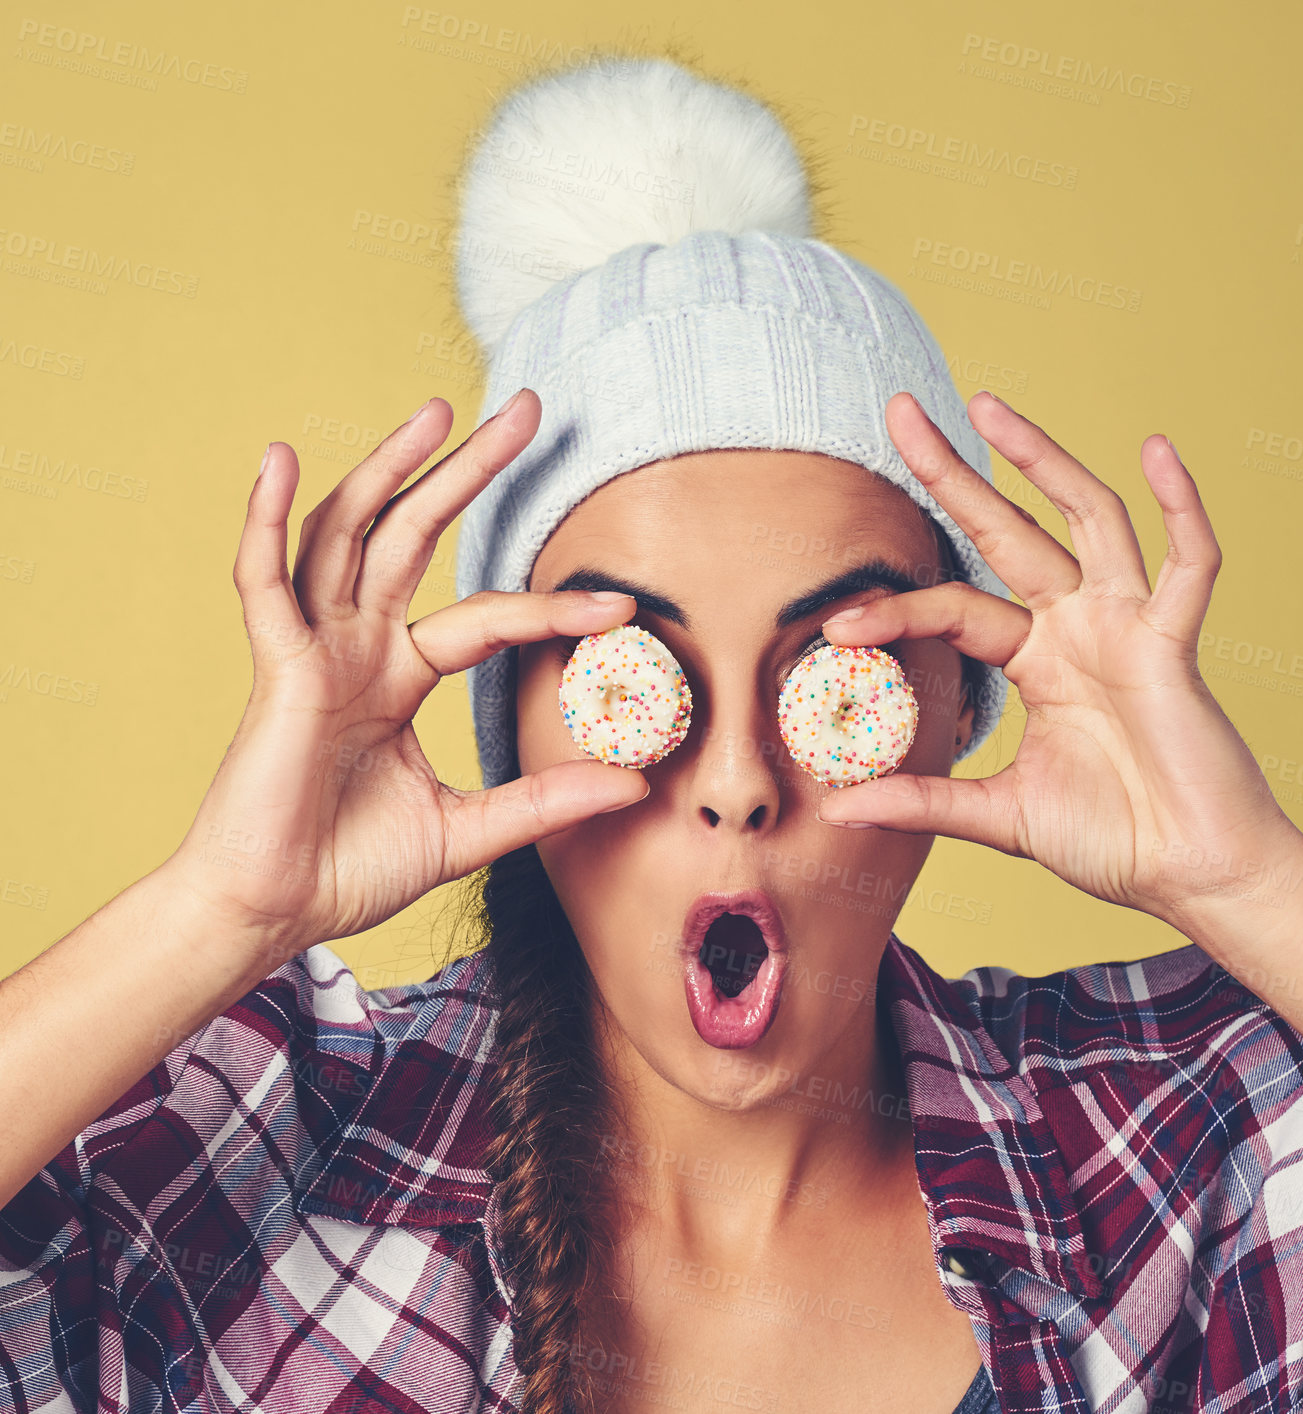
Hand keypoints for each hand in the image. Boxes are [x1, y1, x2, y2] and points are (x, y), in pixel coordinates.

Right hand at [167, 390, 646, 962]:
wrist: (273, 914)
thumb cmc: (349, 870)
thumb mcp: (469, 829)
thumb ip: (546, 800)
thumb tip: (638, 785)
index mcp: (398, 678)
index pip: (486, 619)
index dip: (551, 610)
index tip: (620, 606)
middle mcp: (358, 648)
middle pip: (419, 538)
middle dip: (468, 472)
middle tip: (525, 411)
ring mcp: (314, 651)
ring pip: (351, 535)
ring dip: (388, 469)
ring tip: (436, 411)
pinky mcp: (275, 670)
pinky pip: (264, 582)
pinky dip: (266, 520)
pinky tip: (279, 460)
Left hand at [814, 390, 1302, 923]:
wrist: (1193, 875)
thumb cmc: (1113, 839)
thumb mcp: (1000, 817)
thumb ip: (924, 801)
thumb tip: (837, 809)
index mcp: (1037, 661)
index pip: (954, 608)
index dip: (895, 609)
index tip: (832, 627)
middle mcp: (1078, 628)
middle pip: (1009, 529)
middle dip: (955, 472)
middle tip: (901, 413)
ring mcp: (1127, 627)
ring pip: (1087, 518)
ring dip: (1041, 459)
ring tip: (988, 404)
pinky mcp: (1176, 644)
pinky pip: (1189, 564)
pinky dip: (1182, 507)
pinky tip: (1158, 450)